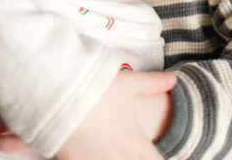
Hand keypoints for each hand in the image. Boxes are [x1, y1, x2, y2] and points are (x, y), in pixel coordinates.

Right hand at [56, 70, 175, 159]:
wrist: (55, 94)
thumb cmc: (95, 88)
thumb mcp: (128, 83)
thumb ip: (152, 83)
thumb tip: (175, 79)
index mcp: (135, 144)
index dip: (160, 159)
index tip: (156, 154)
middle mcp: (118, 159)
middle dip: (136, 158)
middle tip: (131, 150)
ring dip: (117, 159)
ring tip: (113, 151)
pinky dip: (93, 159)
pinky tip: (92, 154)